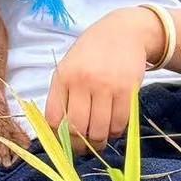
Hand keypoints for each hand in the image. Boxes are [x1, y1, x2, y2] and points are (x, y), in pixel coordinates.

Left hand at [44, 8, 160, 156]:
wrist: (124, 32)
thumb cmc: (92, 53)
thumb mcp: (69, 66)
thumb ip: (63, 95)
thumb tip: (58, 133)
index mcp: (63, 76)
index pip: (53, 118)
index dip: (57, 137)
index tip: (63, 143)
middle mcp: (82, 81)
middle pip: (76, 128)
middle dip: (79, 146)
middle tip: (84, 149)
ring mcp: (106, 85)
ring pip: (99, 130)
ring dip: (99, 141)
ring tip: (99, 139)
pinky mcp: (127, 90)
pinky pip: (120, 123)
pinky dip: (116, 132)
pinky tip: (113, 128)